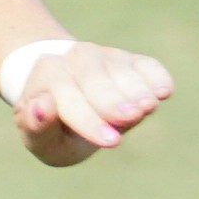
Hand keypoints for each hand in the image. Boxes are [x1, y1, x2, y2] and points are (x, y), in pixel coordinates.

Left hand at [5, 36, 169, 165]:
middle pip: (92, 77)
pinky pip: (146, 65)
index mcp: (45, 75)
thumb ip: (35, 126)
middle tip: (130, 117)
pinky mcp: (133, 61)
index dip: (87, 119)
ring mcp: (106, 57)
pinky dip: (156, 77)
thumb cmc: (53, 127)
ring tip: (146, 108)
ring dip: (135, 88)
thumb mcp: (40, 138)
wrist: (68, 101)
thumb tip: (43, 105)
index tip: (111, 141)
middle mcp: (75, 58)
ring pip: (119, 68)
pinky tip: (164, 91)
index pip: (63, 93)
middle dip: (111, 99)